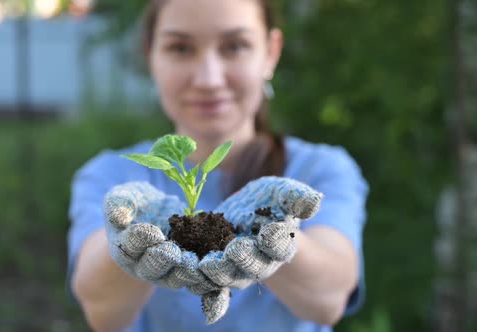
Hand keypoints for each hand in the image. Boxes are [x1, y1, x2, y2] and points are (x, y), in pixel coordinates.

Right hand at [103, 182, 215, 289]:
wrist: (152, 216)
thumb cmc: (133, 203)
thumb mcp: (122, 197)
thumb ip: (118, 203)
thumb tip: (119, 211)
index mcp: (124, 248)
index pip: (129, 247)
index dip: (139, 240)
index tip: (150, 231)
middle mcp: (144, 266)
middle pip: (152, 269)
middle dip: (162, 260)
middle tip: (172, 251)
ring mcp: (167, 273)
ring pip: (176, 278)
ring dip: (187, 271)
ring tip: (196, 261)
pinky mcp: (189, 272)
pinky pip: (198, 278)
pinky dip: (208, 275)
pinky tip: (218, 265)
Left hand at [198, 176, 322, 322]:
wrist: (249, 215)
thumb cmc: (272, 201)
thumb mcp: (284, 193)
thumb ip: (297, 198)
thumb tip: (316, 199)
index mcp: (278, 247)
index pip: (281, 247)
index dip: (277, 241)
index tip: (271, 231)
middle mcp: (255, 265)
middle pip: (249, 268)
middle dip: (241, 260)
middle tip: (233, 250)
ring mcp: (230, 270)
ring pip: (220, 277)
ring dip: (210, 273)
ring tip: (199, 263)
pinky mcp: (206, 267)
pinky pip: (197, 278)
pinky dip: (187, 277)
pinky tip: (177, 269)